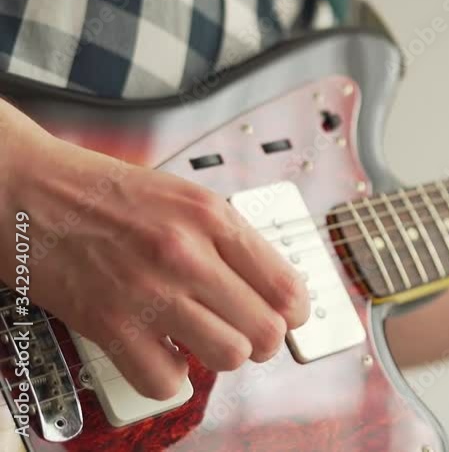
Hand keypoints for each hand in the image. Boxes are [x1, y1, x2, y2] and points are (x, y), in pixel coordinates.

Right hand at [0, 101, 308, 399]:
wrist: (29, 192)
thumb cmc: (104, 194)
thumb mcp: (184, 197)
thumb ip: (230, 239)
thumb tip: (272, 285)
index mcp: (211, 218)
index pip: (286, 286)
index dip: (295, 312)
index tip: (288, 316)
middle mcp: (187, 254)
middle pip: (265, 330)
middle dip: (263, 339)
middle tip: (247, 332)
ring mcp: (149, 293)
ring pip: (228, 357)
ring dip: (221, 355)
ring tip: (205, 339)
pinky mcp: (110, 325)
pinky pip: (165, 380)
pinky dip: (169, 375)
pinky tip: (163, 352)